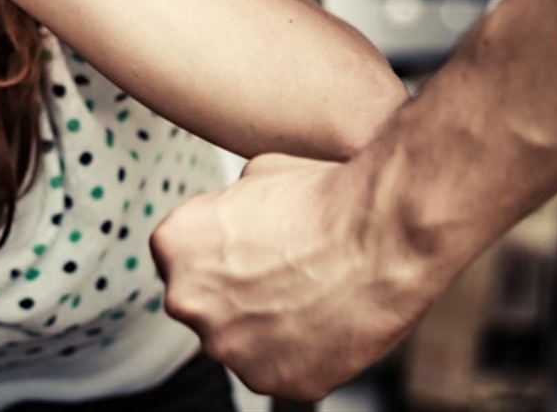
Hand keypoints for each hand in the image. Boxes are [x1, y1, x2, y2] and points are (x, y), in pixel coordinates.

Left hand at [151, 153, 444, 400]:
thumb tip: (235, 214)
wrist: (383, 235)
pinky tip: (328, 320)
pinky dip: (302, 353)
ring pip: (242, 342)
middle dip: (238, 292)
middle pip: (207, 304)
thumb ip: (228, 204)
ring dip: (268, 325)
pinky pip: (281, 370)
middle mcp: (187, 301)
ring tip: (314, 294)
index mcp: (173, 245)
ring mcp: (229, 348)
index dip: (223, 251)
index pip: (183, 258)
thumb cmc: (327, 199)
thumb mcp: (258, 172)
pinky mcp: (274, 382)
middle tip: (286, 271)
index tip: (255, 247)